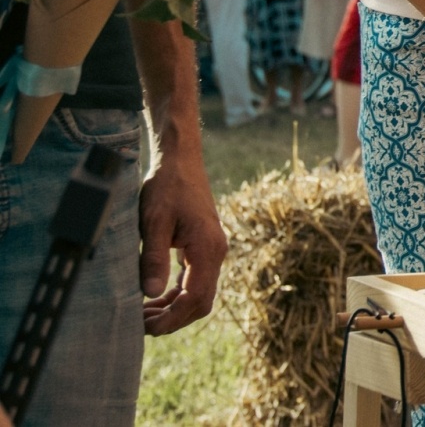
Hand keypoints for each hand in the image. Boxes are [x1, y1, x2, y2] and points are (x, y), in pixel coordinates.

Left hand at [139, 150, 227, 335]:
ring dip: (174, 308)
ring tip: (144, 316)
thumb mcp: (154, 222)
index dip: (172, 318)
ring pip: (199, 293)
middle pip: (201, 301)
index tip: (146, 329)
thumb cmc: (167, 187)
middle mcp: (216, 252)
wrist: (181, 162)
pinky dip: (177, 294)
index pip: (195, 297)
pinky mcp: (203, 247)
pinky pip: (195, 280)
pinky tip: (155, 298)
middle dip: (174, 319)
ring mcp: (212, 250)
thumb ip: (154, 258)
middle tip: (142, 327)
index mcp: (207, 248)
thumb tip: (150, 294)